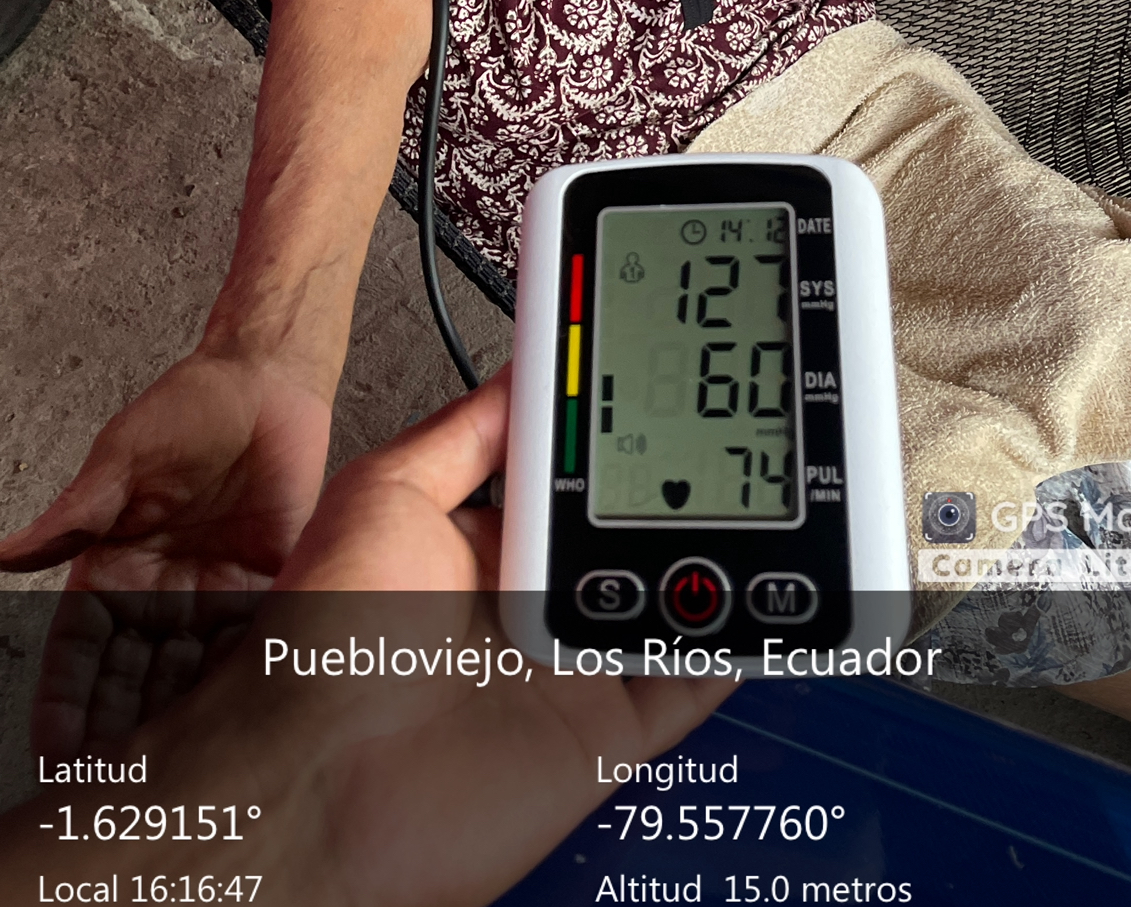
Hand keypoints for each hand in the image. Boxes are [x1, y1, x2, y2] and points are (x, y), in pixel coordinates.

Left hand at [1, 372, 733, 906]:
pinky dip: (744, 638)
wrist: (318, 787)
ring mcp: (578, 661)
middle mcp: (537, 597)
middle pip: (639, 526)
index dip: (625, 427)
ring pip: (680, 592)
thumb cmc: (323, 645)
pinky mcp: (612, 728)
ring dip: (726, 550)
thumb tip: (528, 365)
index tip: (677, 379)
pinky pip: (696, 675)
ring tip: (789, 485)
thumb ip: (467, 435)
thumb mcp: (388, 495)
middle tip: (755, 422)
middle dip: (692, 482)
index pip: (577, 468)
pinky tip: (788, 587)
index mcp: (486, 537)